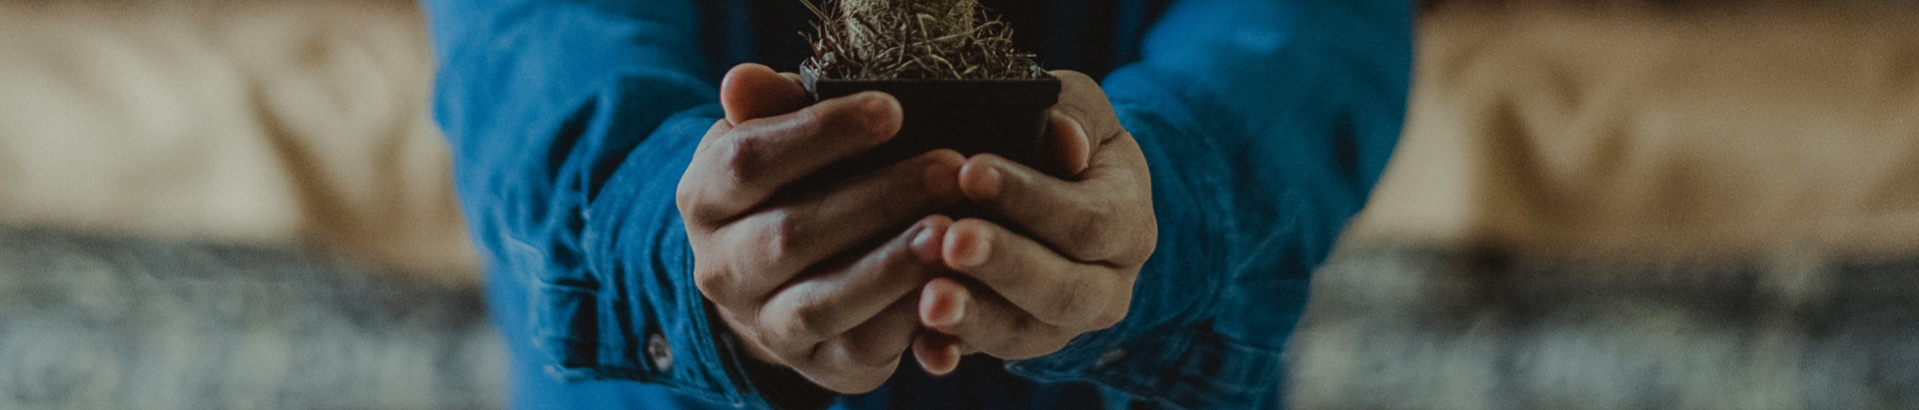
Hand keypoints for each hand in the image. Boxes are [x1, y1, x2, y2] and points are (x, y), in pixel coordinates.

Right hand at [678, 64, 960, 392]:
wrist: (778, 282)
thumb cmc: (791, 185)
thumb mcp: (775, 136)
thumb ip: (770, 105)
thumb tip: (742, 80)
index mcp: (705, 198)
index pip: (746, 163)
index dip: (819, 135)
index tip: (891, 110)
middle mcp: (722, 269)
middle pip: (789, 235)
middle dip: (877, 198)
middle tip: (950, 166)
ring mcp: (766, 325)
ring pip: (823, 302)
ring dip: (891, 266)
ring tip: (949, 230)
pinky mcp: (818, 364)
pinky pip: (863, 348)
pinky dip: (908, 318)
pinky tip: (951, 284)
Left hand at [909, 71, 1157, 373]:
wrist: (1053, 192)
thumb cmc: (1061, 138)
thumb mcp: (1078, 109)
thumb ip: (1075, 113)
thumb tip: (1064, 141)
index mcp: (1129, 226)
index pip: (1089, 220)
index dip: (1032, 199)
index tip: (972, 169)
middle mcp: (1106, 288)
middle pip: (1064, 290)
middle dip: (1005, 265)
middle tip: (950, 239)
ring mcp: (1061, 325)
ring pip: (1026, 333)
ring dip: (975, 318)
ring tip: (928, 299)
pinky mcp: (1015, 342)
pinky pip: (984, 354)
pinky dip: (952, 352)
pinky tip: (924, 347)